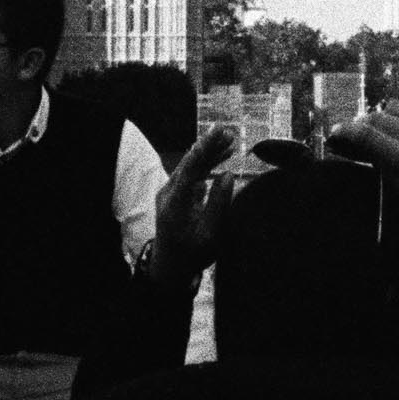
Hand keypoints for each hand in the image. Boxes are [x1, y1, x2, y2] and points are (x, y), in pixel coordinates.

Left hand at [148, 124, 239, 288]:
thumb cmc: (192, 255)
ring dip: (209, 153)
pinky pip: (190, 174)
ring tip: (230, 141)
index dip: (206, 148)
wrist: (170, 267)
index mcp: (176, 203)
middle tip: (229, 132)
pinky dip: (205, 164)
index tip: (219, 132)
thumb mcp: (211, 235)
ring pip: (190, 166)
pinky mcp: (174, 195)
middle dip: (209, 145)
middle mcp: (169, 194)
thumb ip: (219, 204)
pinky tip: (221, 157)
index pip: (191, 168)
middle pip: (189, 162)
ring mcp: (169, 193)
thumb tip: (228, 175)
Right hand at [328, 100, 398, 217]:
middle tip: (356, 135)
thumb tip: (357, 151)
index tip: (334, 133)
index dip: (343, 132)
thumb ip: (381, 166)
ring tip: (383, 131)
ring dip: (381, 117)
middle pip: (373, 118)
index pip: (363, 135)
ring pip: (390, 107)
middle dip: (361, 126)